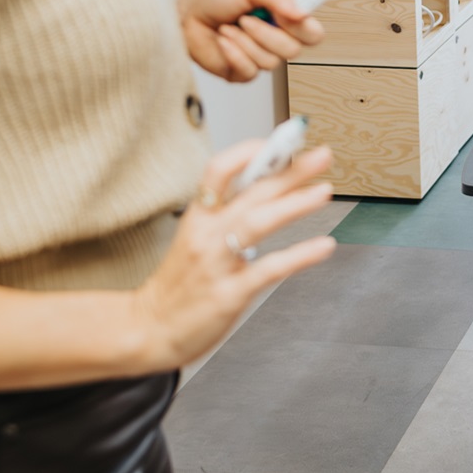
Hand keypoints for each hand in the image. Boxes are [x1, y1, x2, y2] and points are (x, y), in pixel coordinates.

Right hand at [127, 141, 336, 372]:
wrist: (148, 329)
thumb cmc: (177, 286)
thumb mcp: (194, 240)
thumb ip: (225, 217)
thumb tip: (265, 190)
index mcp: (198, 218)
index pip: (219, 170)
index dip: (250, 152)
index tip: (281, 143)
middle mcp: (206, 234)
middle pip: (251, 192)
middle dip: (289, 170)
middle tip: (320, 155)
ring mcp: (217, 263)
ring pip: (257, 222)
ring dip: (294, 204)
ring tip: (324, 191)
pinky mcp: (229, 293)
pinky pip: (269, 269)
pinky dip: (299, 255)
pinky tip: (324, 246)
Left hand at [179, 0, 323, 81]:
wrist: (187, 17)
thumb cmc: (218, 1)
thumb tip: (302, 13)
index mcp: (285, 21)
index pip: (313, 33)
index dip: (306, 27)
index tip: (292, 15)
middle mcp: (276, 42)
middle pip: (293, 50)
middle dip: (266, 33)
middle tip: (246, 19)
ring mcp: (260, 60)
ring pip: (270, 62)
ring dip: (244, 41)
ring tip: (229, 28)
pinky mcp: (242, 74)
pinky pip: (250, 71)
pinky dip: (234, 53)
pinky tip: (223, 42)